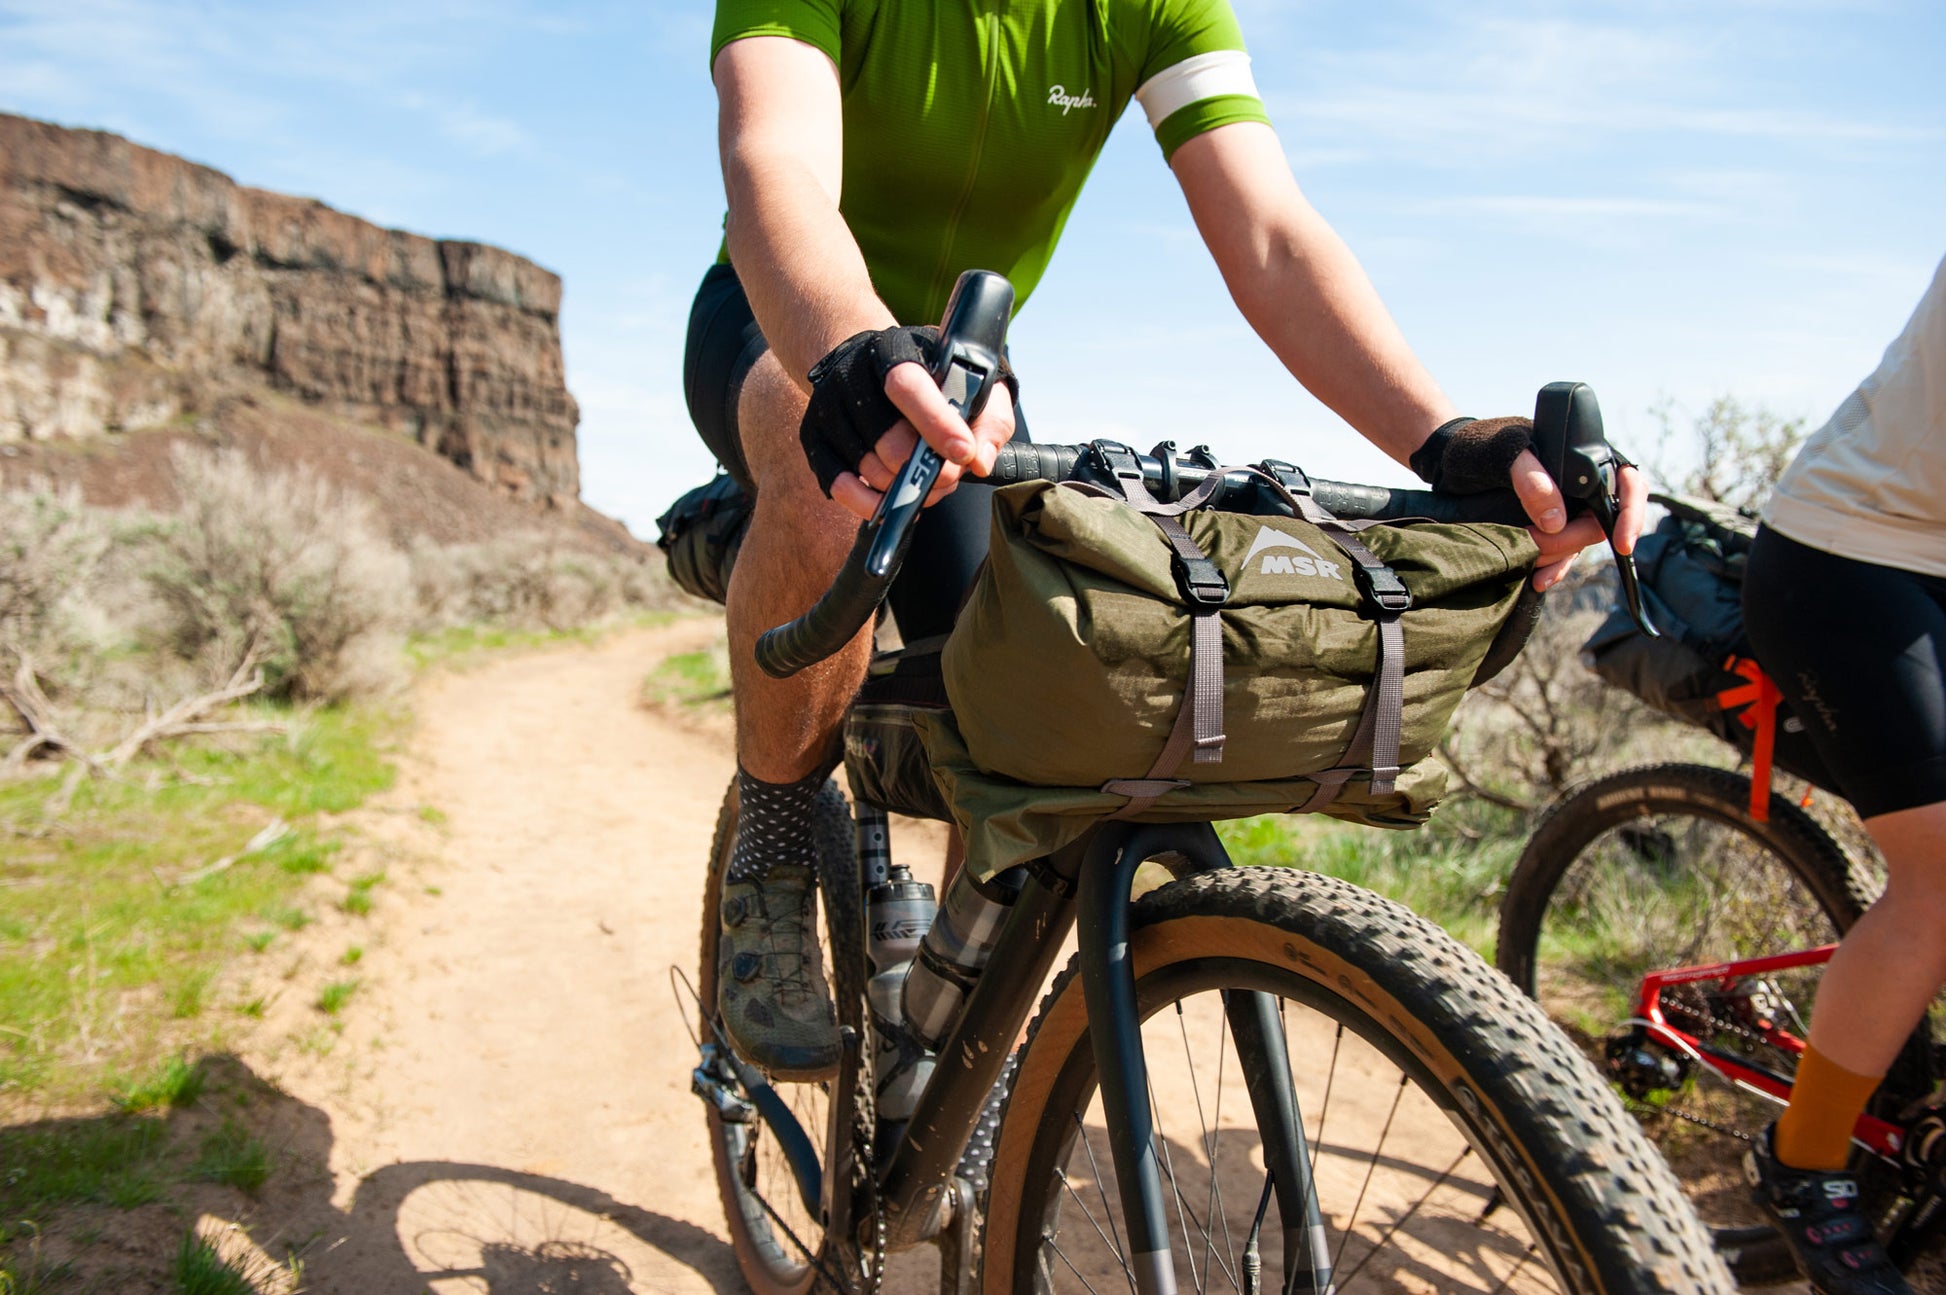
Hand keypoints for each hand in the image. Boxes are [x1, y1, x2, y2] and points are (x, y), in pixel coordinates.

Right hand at [798, 326, 1018, 518]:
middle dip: (928, 471)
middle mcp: (852, 376)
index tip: (964, 454)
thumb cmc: (931, 374)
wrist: (868, 360)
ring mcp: (827, 408)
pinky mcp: (813, 437)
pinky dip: (870, 503)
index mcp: (893, 350)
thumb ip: (990, 417)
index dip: (938, 425)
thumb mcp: (972, 378)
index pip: (908, 387)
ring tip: (927, 481)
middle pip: (891, 443)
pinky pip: (839, 486)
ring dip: (906, 490)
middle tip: (950, 476)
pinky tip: (893, 500)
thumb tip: (979, 461)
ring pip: (870, 470)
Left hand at [1410, 415, 1646, 591]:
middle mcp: (1581, 483)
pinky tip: (1539, 580)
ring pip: (1579, 540)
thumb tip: (1556, 521)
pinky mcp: (1547, 524)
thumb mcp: (1504, 455)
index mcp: (1584, 458)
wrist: (1450, 459)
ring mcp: (1565, 505)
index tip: (1622, 542)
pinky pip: (1561, 550)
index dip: (1631, 513)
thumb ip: (1530, 480)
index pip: (1627, 483)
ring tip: (1536, 572)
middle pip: (1602, 520)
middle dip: (1575, 542)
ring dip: (1561, 558)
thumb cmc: (1480, 446)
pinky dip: (1553, 567)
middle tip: (1543, 552)